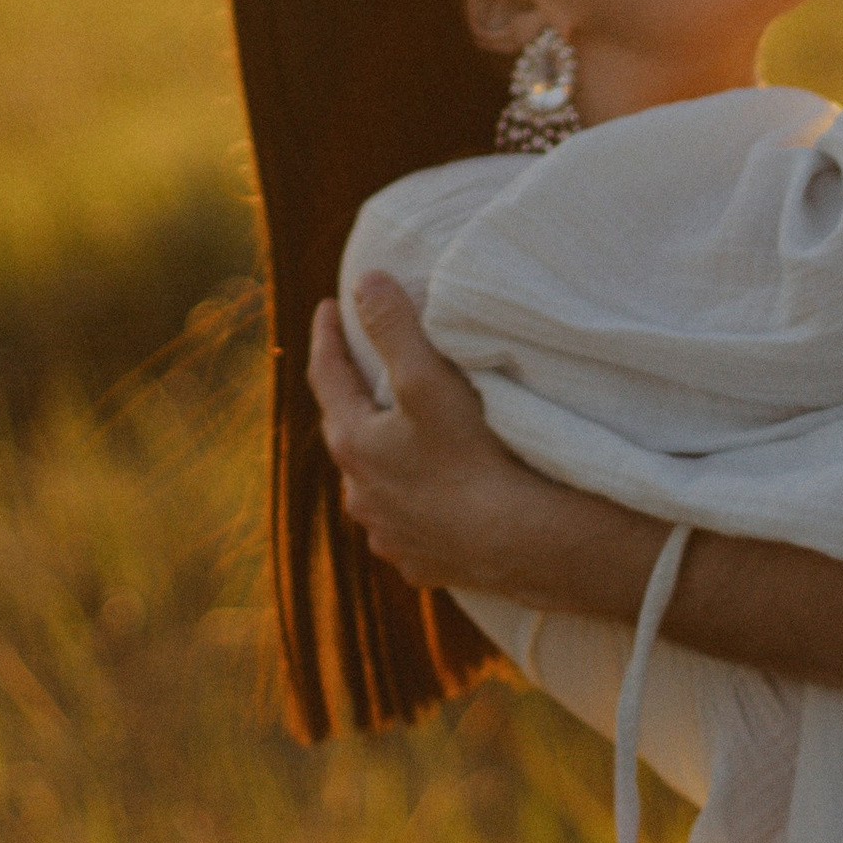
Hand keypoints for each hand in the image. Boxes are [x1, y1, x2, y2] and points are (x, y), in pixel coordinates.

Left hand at [312, 274, 563, 595]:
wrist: (517, 542)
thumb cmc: (472, 456)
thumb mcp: (428, 379)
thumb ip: (394, 327)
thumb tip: (364, 282)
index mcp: (353, 443)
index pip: (326, 375)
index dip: (327, 335)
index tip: (330, 306)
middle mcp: (359, 493)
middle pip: (348, 432)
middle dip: (354, 399)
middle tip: (364, 370)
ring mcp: (387, 533)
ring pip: (375, 485)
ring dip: (383, 459)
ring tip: (401, 439)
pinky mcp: (418, 561)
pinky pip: (406, 526)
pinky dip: (412, 505)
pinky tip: (431, 501)